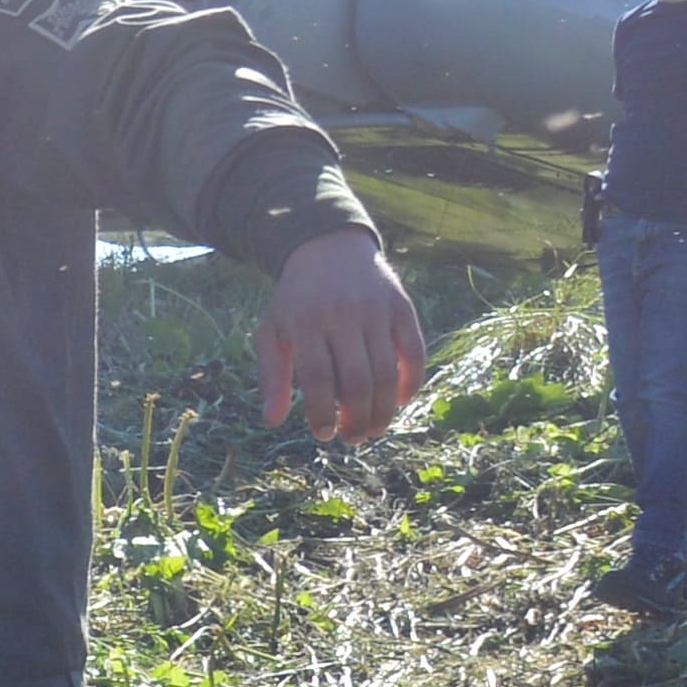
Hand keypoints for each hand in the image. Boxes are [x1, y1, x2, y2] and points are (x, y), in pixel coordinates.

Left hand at [259, 228, 430, 441]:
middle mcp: (343, 314)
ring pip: (387, 372)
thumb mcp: (273, 331)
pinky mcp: (402, 307)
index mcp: (305, 322)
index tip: (324, 435)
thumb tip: (272, 421)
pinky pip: (414, 352)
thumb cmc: (297, 300)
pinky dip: (411, 382)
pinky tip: (399, 401)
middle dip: (357, 419)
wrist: (329, 247)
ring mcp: (376, 310)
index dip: (322, 412)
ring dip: (383, 410)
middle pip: (356, 380)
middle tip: (352, 439)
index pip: (317, 378)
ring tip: (373, 429)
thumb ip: (272, 375)